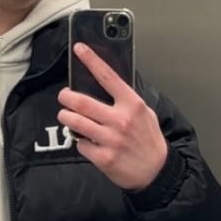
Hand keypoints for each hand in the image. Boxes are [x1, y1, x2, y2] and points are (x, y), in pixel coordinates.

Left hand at [57, 43, 167, 190]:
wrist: (156, 171)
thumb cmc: (149, 140)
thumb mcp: (145, 113)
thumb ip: (126, 100)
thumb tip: (105, 85)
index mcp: (133, 105)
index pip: (108, 77)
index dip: (92, 60)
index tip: (79, 49)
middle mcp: (121, 120)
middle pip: (82, 102)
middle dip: (66, 97)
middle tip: (64, 96)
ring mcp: (111, 140)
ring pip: (75, 122)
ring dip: (66, 117)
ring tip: (67, 116)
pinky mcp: (103, 157)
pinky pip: (80, 144)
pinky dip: (80, 141)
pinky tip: (87, 141)